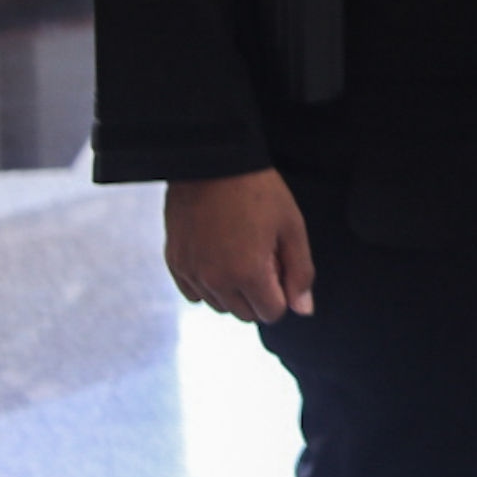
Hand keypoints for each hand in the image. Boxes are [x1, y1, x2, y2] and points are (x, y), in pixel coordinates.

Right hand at [165, 169, 313, 323]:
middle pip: (245, 313)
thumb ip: (300, 272)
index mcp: (248, 274)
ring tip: (241, 251)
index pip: (271, 313)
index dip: (282, 292)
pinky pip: (194, 294)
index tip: (280, 264)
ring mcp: (191, 273)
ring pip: (219, 306)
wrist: (214, 163)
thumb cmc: (259, 192)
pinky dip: (208, 284)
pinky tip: (219, 256)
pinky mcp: (174, 263)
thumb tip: (303, 310)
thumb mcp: (292, 227)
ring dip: (234, 290)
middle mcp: (215, 281)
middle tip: (263, 255)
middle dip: (259, 293)